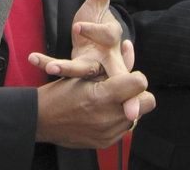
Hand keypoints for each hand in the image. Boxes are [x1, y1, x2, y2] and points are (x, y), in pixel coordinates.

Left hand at [28, 0, 137, 116]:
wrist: (94, 41)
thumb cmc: (99, 21)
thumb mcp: (99, 3)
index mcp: (113, 39)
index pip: (107, 35)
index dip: (94, 31)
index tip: (79, 26)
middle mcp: (106, 57)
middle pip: (106, 68)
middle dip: (103, 80)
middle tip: (87, 86)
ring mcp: (91, 67)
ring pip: (81, 72)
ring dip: (64, 68)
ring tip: (49, 66)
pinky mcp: (76, 70)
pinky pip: (63, 68)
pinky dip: (47, 62)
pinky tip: (33, 57)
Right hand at [36, 71, 154, 149]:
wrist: (42, 119)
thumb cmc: (60, 91)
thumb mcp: (82, 72)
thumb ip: (110, 65)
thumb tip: (130, 48)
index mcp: (103, 95)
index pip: (140, 83)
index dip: (135, 77)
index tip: (126, 77)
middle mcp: (109, 116)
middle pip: (147, 102)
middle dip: (138, 94)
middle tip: (123, 89)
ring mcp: (109, 132)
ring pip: (138, 116)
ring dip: (127, 106)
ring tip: (110, 99)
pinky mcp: (106, 142)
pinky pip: (125, 128)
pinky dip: (118, 118)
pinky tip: (104, 111)